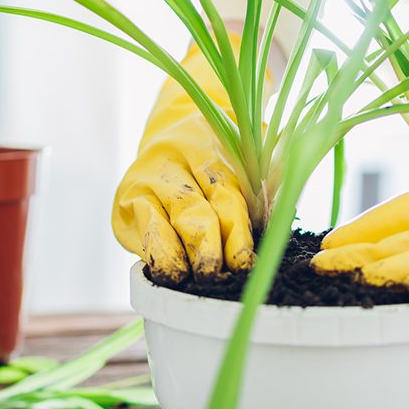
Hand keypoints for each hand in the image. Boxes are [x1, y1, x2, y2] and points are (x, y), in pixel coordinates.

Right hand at [112, 46, 253, 283]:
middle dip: (205, 249)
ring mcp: (145, 181)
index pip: (225, 197)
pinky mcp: (125, 200)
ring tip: (185, 280)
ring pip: (161, 224)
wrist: (171, 127)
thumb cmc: (222, 151)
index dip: (235, 234)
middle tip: (214, 277)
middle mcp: (174, 162)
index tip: (244, 263)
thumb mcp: (249, 152)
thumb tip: (282, 217)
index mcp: (211, 149)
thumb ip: (269, 178)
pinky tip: (166, 274)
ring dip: (174, 257)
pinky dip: (155, 254)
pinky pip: (140, 231)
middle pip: (192, 212)